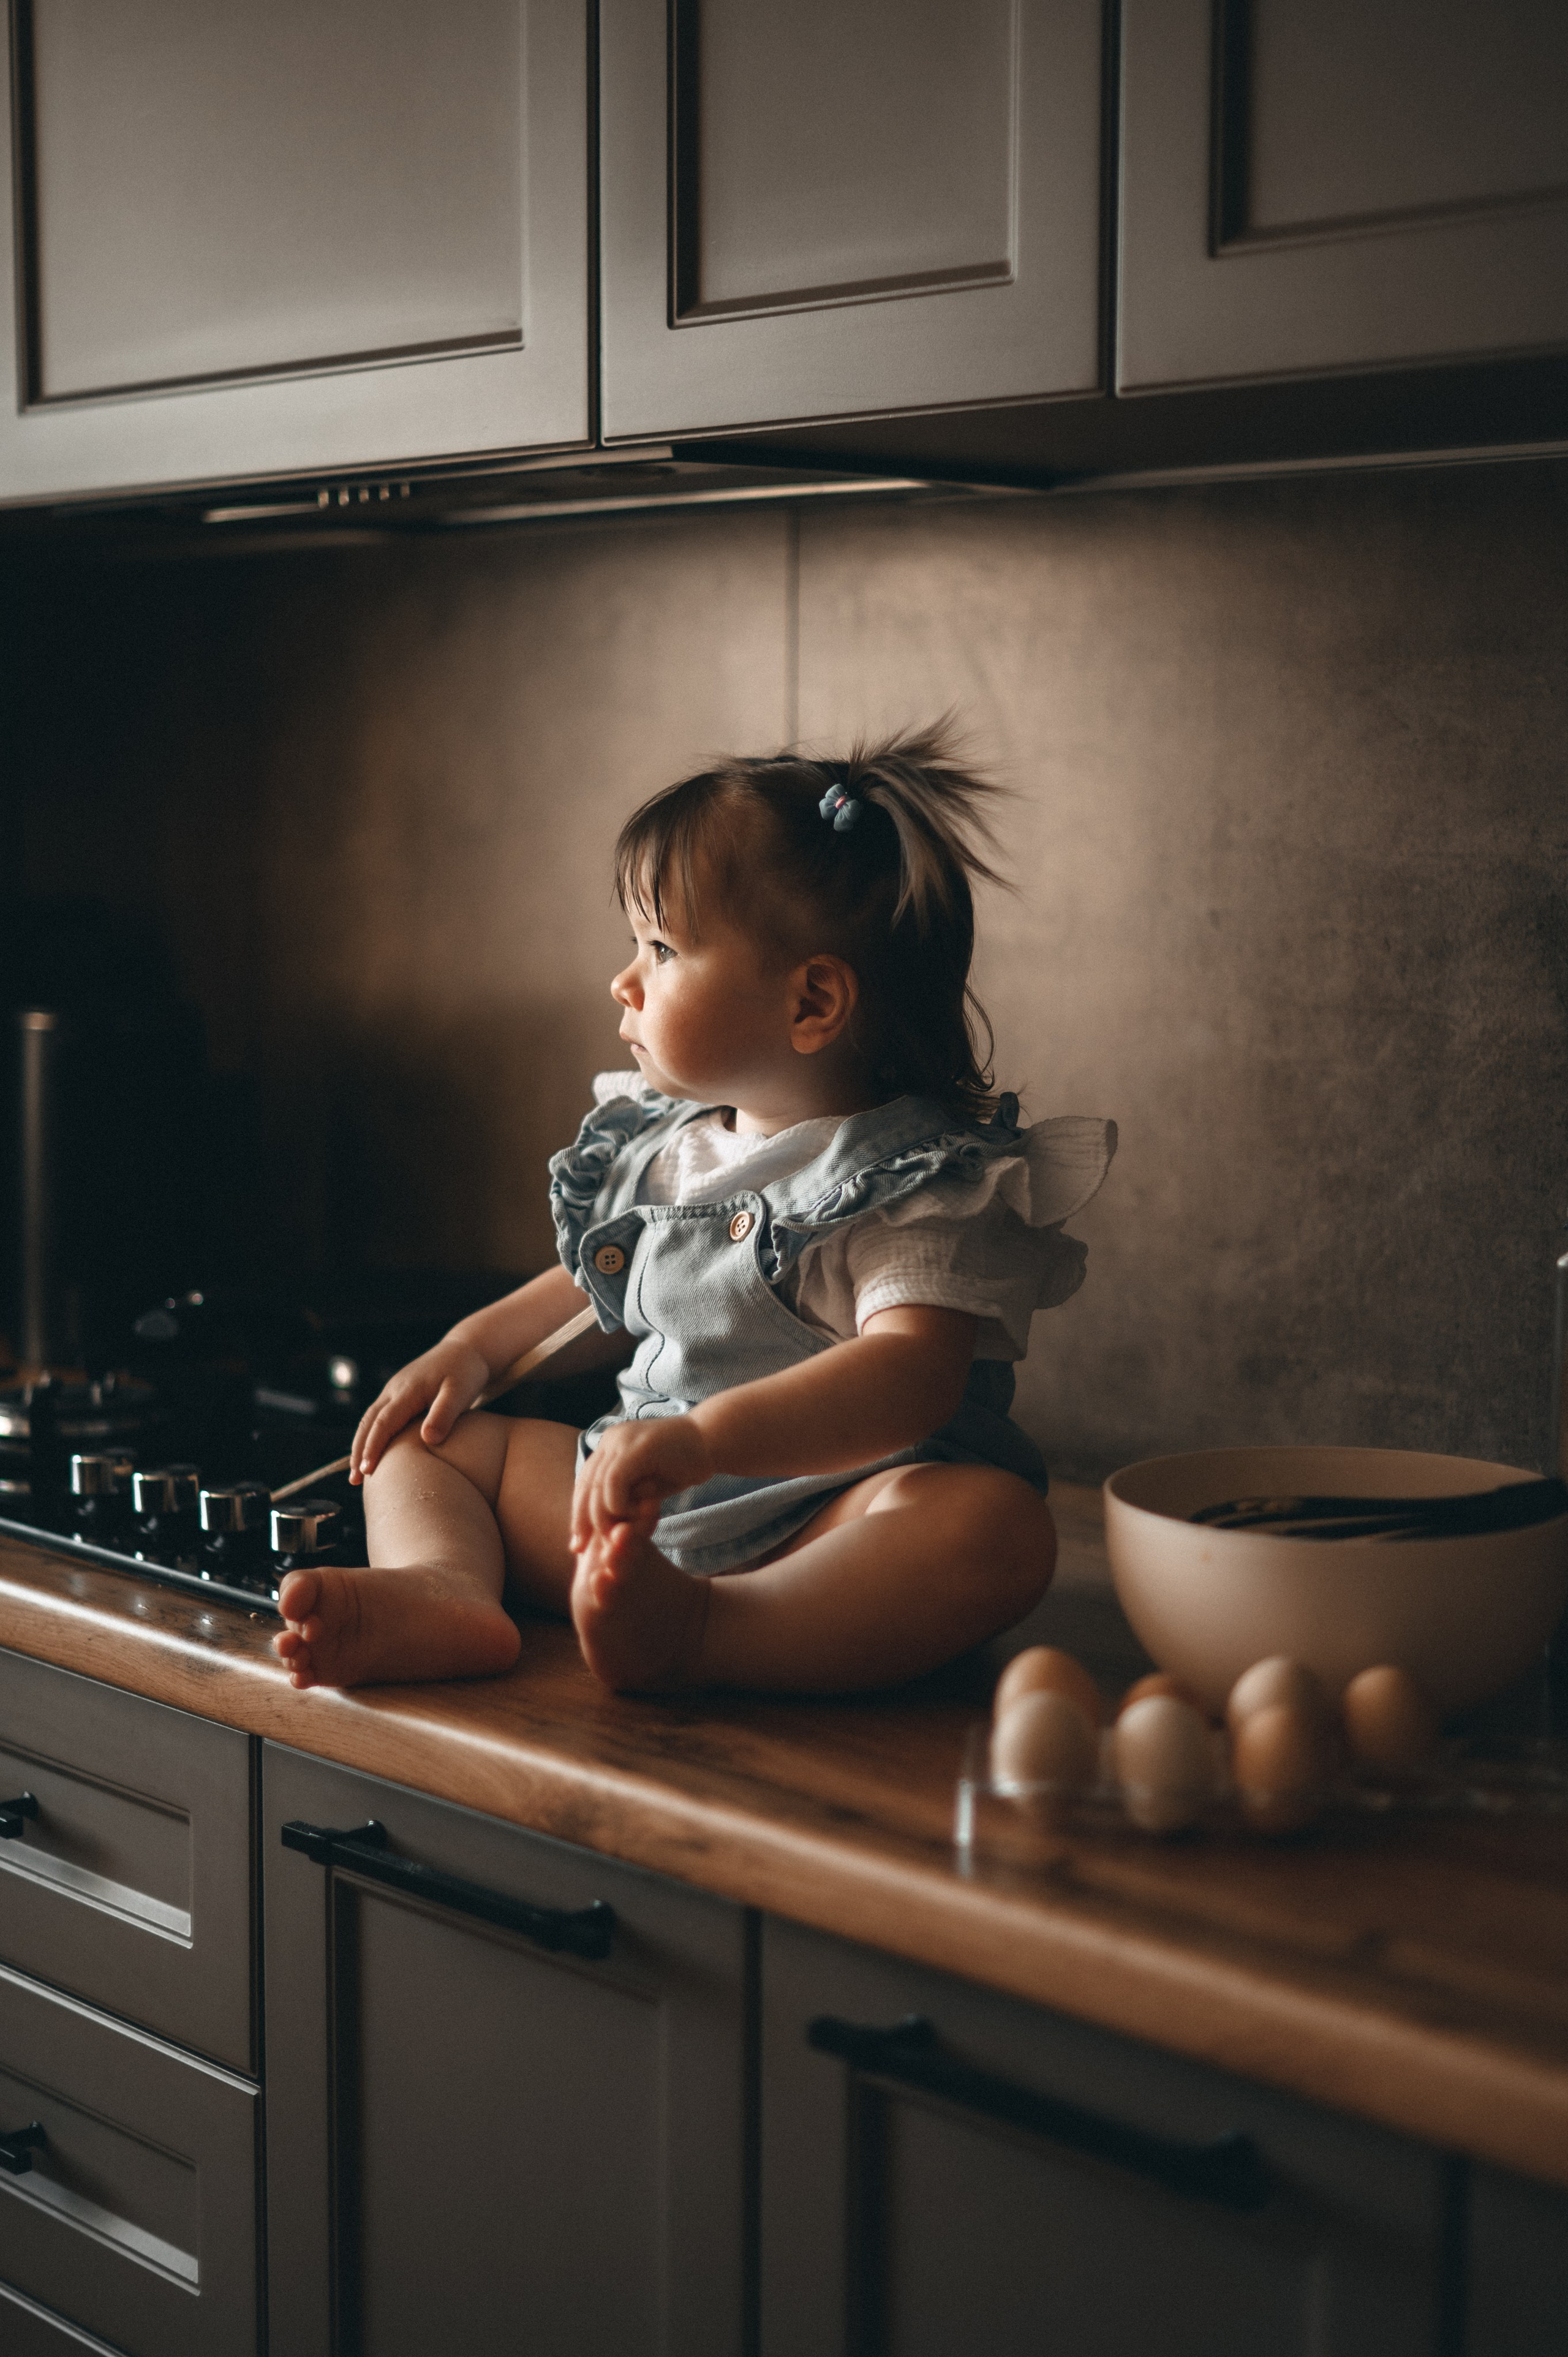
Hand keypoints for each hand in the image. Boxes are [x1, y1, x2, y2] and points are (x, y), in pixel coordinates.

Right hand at [349, 1338, 491, 1480]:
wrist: (465, 1350)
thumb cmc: (466, 1371)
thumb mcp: (460, 1391)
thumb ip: (444, 1414)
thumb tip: (428, 1440)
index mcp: (407, 1390)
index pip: (383, 1422)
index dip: (373, 1447)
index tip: (367, 1470)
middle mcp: (394, 1390)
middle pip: (368, 1422)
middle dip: (359, 1451)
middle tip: (355, 1480)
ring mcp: (394, 1391)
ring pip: (369, 1420)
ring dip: (361, 1445)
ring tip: (358, 1474)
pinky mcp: (399, 1395)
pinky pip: (379, 1418)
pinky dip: (371, 1436)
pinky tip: (373, 1453)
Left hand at [570, 1415, 714, 1547]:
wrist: (713, 1441)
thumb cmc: (683, 1465)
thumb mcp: (647, 1485)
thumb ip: (626, 1498)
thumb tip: (603, 1528)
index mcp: (610, 1445)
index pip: (584, 1483)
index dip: (577, 1513)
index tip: (577, 1542)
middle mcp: (611, 1439)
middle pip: (585, 1485)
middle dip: (581, 1520)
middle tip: (580, 1548)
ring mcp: (623, 1440)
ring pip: (596, 1486)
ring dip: (603, 1517)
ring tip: (616, 1535)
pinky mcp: (638, 1448)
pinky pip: (614, 1482)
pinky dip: (618, 1504)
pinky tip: (634, 1514)